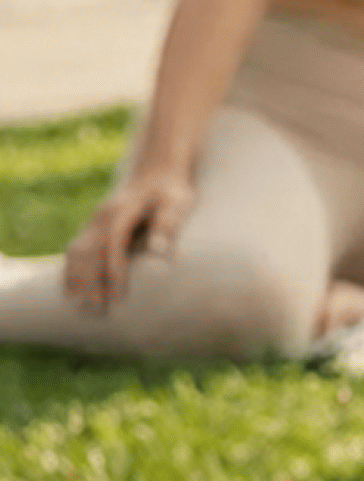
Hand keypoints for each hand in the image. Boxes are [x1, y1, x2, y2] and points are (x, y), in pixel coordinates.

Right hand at [61, 166, 195, 313]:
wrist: (156, 170)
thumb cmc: (171, 191)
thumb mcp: (176, 202)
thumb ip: (167, 225)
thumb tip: (158, 253)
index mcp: (121, 211)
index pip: (113, 244)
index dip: (113, 271)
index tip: (117, 297)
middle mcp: (101, 217)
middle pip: (89, 252)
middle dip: (90, 281)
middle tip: (96, 310)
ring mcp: (93, 222)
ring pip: (76, 252)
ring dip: (76, 279)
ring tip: (81, 306)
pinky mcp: (92, 228)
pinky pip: (74, 251)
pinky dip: (70, 271)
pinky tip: (71, 292)